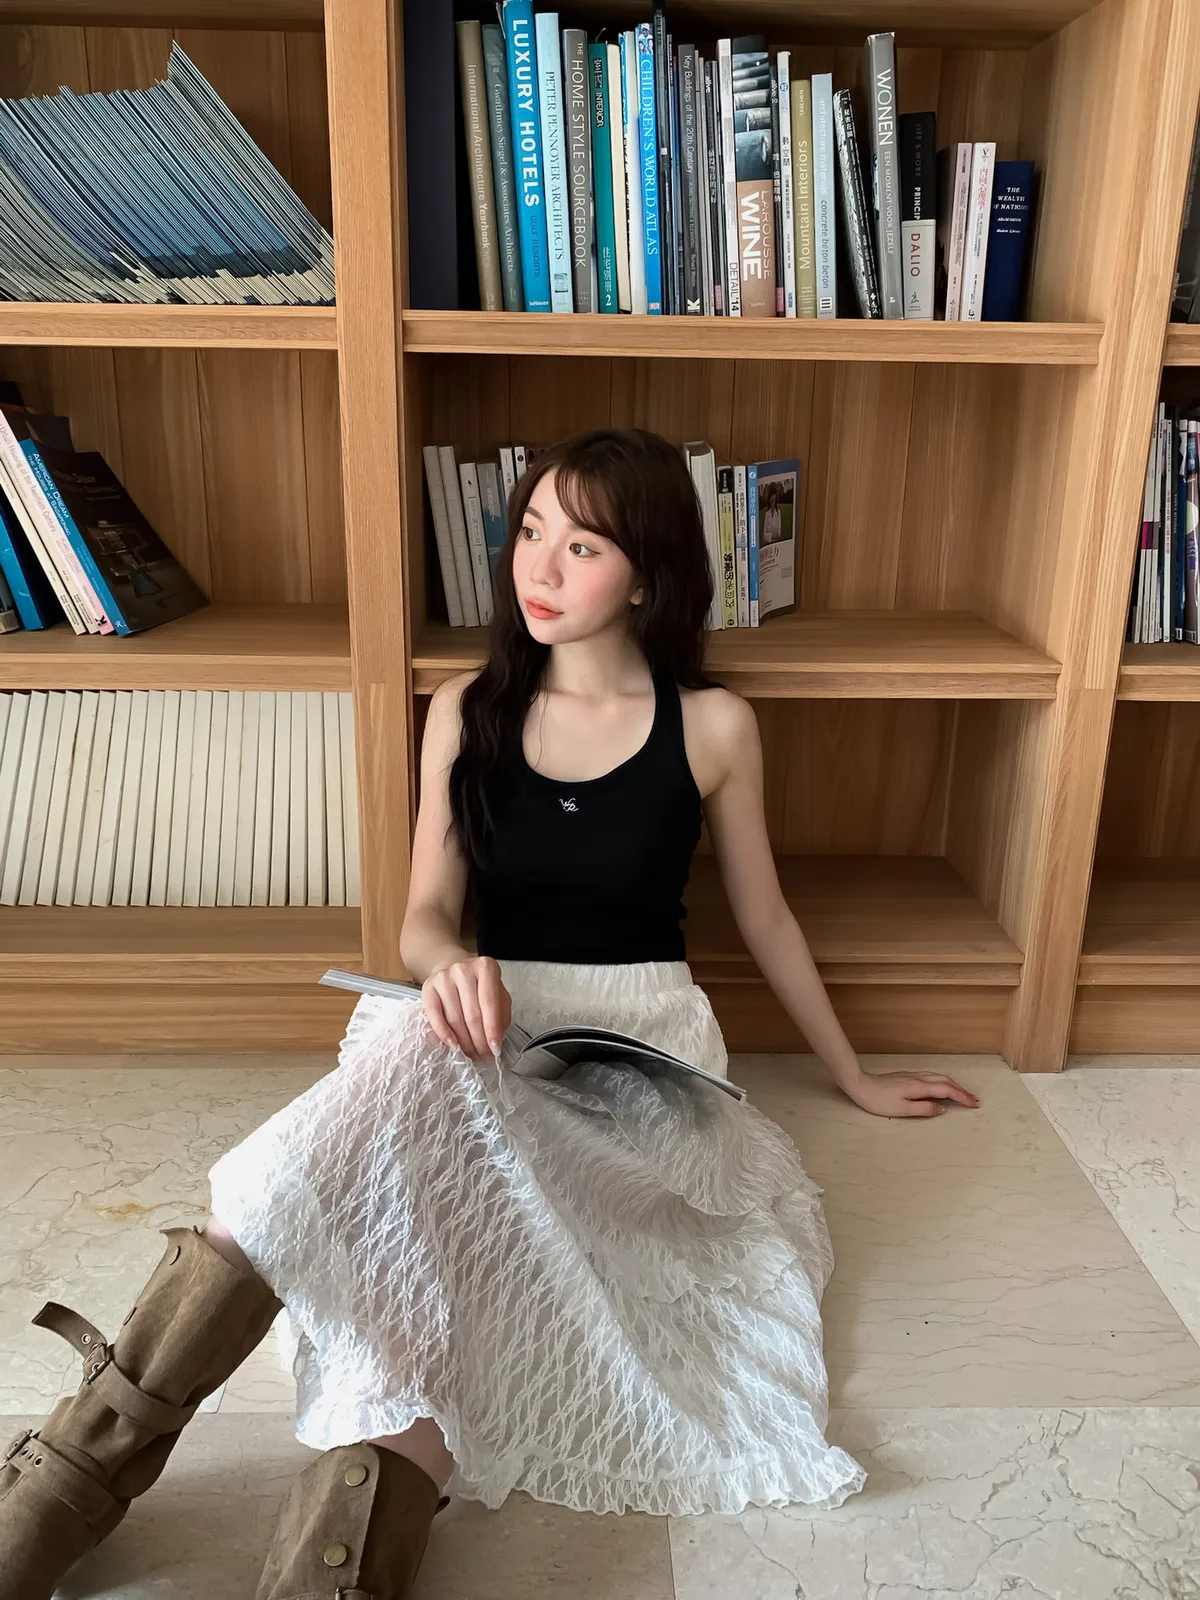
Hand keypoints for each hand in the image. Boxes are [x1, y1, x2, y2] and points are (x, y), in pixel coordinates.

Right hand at [423, 956, 511, 1060]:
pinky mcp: (428, 987)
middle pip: (472, 1013)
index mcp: (486, 968)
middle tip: (483, 1055)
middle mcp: (464, 969)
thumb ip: (501, 1015)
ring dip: (464, 1041)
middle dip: (479, 1040)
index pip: (490, 1003)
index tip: (495, 1049)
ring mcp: (444, 977)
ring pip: (454, 1017)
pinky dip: (444, 1033)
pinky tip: (453, 1044)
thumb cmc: (479, 987)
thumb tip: (495, 1040)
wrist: (454, 971)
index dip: (492, 1029)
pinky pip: (434, 1015)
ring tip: (470, 1053)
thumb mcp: (498, 995)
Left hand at [845, 1067, 979, 1118]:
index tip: (973, 1104)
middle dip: (962, 1090)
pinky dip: (943, 1082)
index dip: (962, 1097)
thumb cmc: (879, 1100)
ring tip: (962, 1094)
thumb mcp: (902, 1110)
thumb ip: (924, 1109)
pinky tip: (942, 1087)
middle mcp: (919, 1078)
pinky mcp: (908, 1076)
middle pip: (946, 1081)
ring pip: (940, 1077)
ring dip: (954, 1085)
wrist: (860, 1085)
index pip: (947, 1090)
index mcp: (920, 1087)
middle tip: (974, 1100)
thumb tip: (942, 1109)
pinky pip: (932, 1077)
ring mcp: (913, 1075)